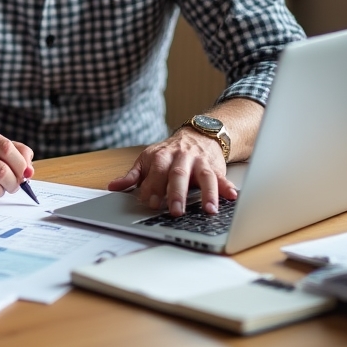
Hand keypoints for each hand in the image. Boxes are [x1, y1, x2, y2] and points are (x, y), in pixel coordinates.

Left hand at [106, 128, 237, 215]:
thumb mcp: (147, 160)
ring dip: (207, 193)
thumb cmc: (168, 153)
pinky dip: (227, 187)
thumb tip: (114, 187)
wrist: (196, 135)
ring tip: (209, 210)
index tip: (151, 203)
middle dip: (176, 193)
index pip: (155, 172)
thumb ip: (133, 176)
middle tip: (175, 211)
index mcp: (161, 157)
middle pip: (178, 175)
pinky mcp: (215, 167)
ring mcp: (199, 162)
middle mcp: (181, 158)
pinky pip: (222, 177)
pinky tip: (232, 197)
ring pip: (204, 176)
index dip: (153, 188)